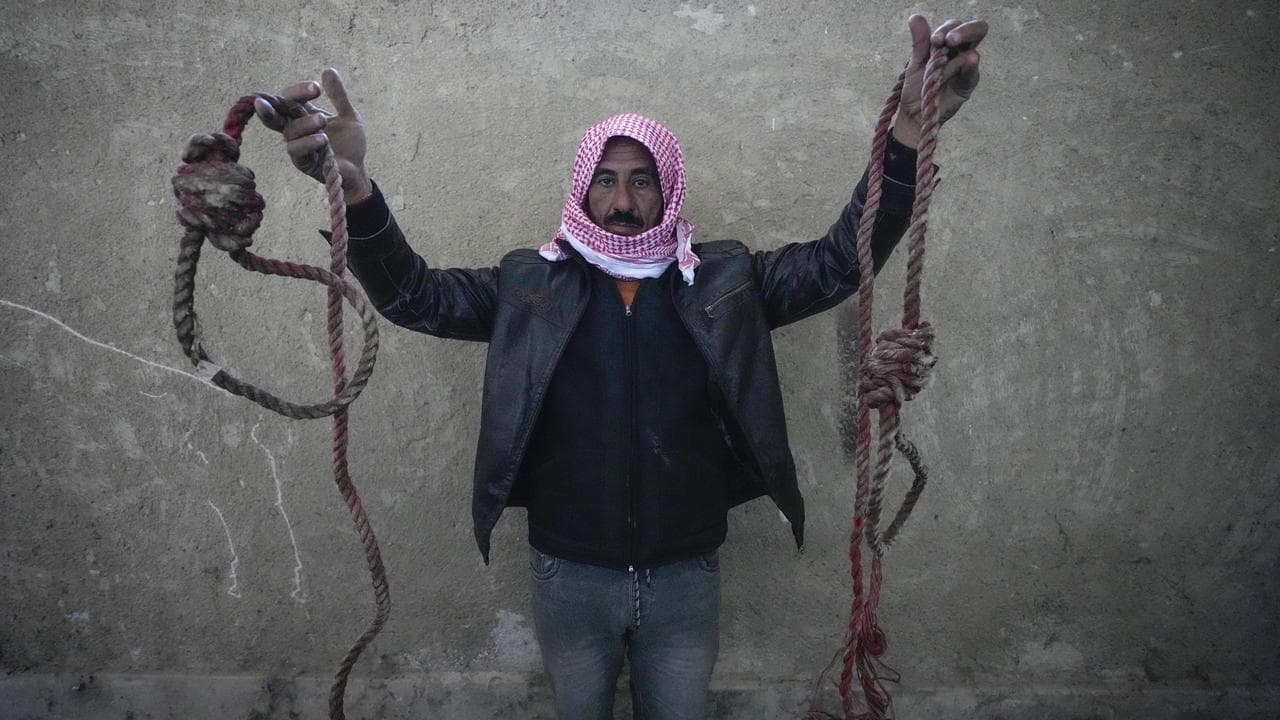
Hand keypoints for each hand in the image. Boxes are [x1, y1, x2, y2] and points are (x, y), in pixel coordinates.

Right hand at [253, 68, 372, 203]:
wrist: (357, 169)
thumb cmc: (349, 144)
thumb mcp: (349, 116)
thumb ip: (339, 96)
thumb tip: (328, 70)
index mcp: (303, 115)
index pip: (290, 98)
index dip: (299, 91)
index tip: (316, 88)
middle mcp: (295, 129)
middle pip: (275, 114)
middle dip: (270, 107)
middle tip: (265, 101)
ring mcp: (297, 146)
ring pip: (289, 132)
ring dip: (304, 124)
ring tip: (322, 120)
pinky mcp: (302, 163)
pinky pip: (296, 151)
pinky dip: (308, 143)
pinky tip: (322, 139)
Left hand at [892, 14, 985, 147]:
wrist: (914, 113)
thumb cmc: (917, 86)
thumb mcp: (915, 62)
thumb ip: (920, 41)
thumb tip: (915, 17)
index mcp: (948, 44)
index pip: (955, 26)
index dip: (947, 29)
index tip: (934, 39)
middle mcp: (960, 52)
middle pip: (975, 31)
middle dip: (964, 31)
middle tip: (949, 39)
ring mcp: (966, 68)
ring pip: (972, 51)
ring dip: (957, 52)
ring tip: (946, 54)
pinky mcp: (967, 85)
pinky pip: (972, 73)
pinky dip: (970, 66)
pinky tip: (970, 59)